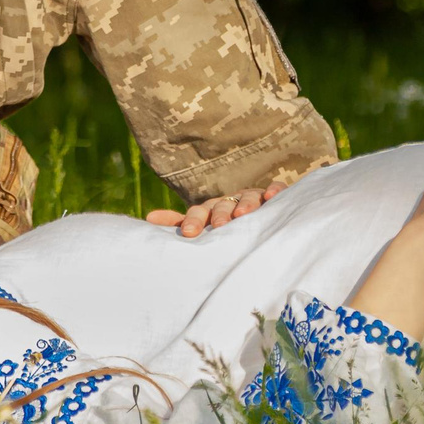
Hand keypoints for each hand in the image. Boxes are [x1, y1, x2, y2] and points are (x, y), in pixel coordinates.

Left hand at [144, 182, 285, 236]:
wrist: (255, 211)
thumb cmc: (223, 222)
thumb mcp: (203, 223)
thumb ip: (178, 222)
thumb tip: (147, 219)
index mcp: (211, 208)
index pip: (199, 212)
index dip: (195, 221)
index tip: (189, 233)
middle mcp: (230, 200)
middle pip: (223, 205)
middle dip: (220, 215)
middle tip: (219, 226)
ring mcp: (252, 196)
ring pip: (248, 197)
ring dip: (246, 204)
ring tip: (243, 213)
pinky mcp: (272, 195)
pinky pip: (275, 189)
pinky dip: (274, 190)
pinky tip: (272, 196)